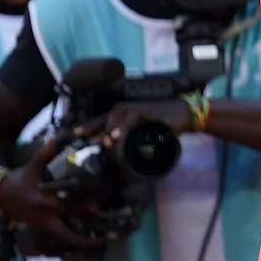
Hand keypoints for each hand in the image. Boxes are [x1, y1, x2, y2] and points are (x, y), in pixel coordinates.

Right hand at [0, 140, 105, 251]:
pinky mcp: (41, 229)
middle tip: (104, 238)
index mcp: (46, 202)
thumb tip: (54, 137)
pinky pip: (58, 238)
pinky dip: (71, 240)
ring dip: (80, 243)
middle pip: (68, 235)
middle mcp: (45, 218)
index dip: (85, 208)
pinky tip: (86, 239)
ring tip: (99, 243)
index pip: (69, 207)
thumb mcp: (32, 166)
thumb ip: (44, 153)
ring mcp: (43, 226)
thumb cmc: (20, 180)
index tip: (99, 207)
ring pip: (64, 240)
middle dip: (86, 239)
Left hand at [73, 99, 194, 147]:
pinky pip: (133, 119)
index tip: (76, 135)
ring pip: (118, 116)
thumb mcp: (144, 132)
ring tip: (105, 142)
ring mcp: (138, 109)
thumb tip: (116, 151)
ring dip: (110, 129)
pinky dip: (124, 127)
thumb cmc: (163, 123)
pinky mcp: (148, 111)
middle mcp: (129, 109)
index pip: (103, 119)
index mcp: (125, 114)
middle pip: (106, 116)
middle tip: (85, 139)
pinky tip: (118, 136)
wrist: (184, 114)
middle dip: (94, 127)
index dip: (89, 126)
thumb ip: (130, 138)